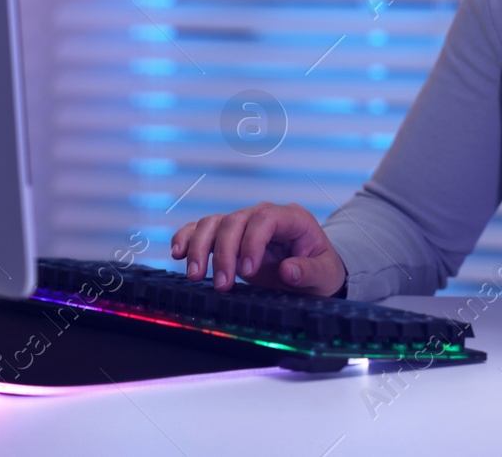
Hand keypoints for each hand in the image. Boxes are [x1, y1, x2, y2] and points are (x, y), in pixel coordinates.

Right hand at [171, 202, 345, 296]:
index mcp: (292, 219)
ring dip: (200, 248)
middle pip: (235, 221)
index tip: (248, 272)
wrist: (312, 272)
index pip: (266, 218)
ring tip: (196, 276)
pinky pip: (202, 230)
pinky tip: (177, 253)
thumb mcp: (325, 275)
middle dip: (224, 253)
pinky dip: (187, 238)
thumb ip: (309, 272)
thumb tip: (288, 270)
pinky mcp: (227, 236)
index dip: (252, 241)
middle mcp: (264, 215)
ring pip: (214, 223)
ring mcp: (244, 224)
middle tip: (222, 285)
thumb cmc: (321, 270)